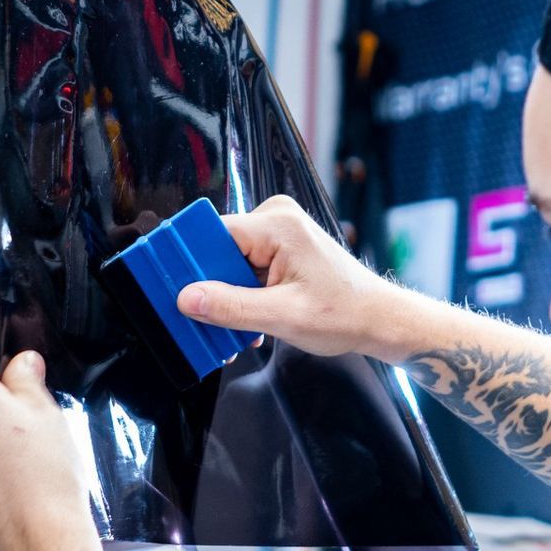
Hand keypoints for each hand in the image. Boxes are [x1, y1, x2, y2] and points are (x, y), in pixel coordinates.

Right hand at [175, 194, 399, 357]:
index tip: (172, 289)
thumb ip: (232, 307)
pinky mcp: (278, 247)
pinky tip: (251, 324)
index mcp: (277, 225)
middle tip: (206, 324)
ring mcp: (277, 233)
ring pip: (228, 264)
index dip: (190, 264)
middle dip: (210, 289)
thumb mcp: (283, 317)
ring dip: (227, 299)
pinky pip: (243, 268)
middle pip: (217, 251)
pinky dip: (241, 296)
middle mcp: (275, 219)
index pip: (212, 235)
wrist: (378, 320)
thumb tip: (188, 298)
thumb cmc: (345, 313)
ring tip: (239, 330)